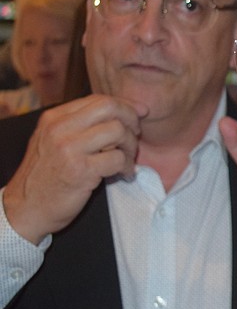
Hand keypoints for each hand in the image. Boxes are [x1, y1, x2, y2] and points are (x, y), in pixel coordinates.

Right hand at [3, 95, 144, 244]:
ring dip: (131, 146)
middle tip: (135, 134)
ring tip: (128, 159)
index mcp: (54, 118)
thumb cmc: (47, 175)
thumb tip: (127, 109)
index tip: (139, 114)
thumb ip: (82, 125)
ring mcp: (69, 149)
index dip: (124, 105)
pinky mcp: (80, 171)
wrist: (26, 208)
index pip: (98, 100)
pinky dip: (128, 166)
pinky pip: (118, 158)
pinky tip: (124, 174)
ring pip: (117, 131)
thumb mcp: (54, 141)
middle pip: (109, 108)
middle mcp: (60, 129)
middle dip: (131, 119)